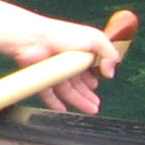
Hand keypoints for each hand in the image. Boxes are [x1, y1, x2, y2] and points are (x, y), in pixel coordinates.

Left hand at [3, 17, 121, 113]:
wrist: (33, 38)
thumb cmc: (62, 34)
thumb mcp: (96, 39)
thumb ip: (110, 54)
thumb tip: (111, 72)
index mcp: (80, 50)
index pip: (89, 67)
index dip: (94, 77)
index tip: (98, 86)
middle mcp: (67, 60)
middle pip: (79, 82)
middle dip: (88, 94)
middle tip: (96, 105)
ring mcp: (55, 70)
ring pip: (68, 90)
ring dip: (79, 101)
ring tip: (90, 110)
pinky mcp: (42, 78)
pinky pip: (49, 94)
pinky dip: (55, 103)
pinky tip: (63, 109)